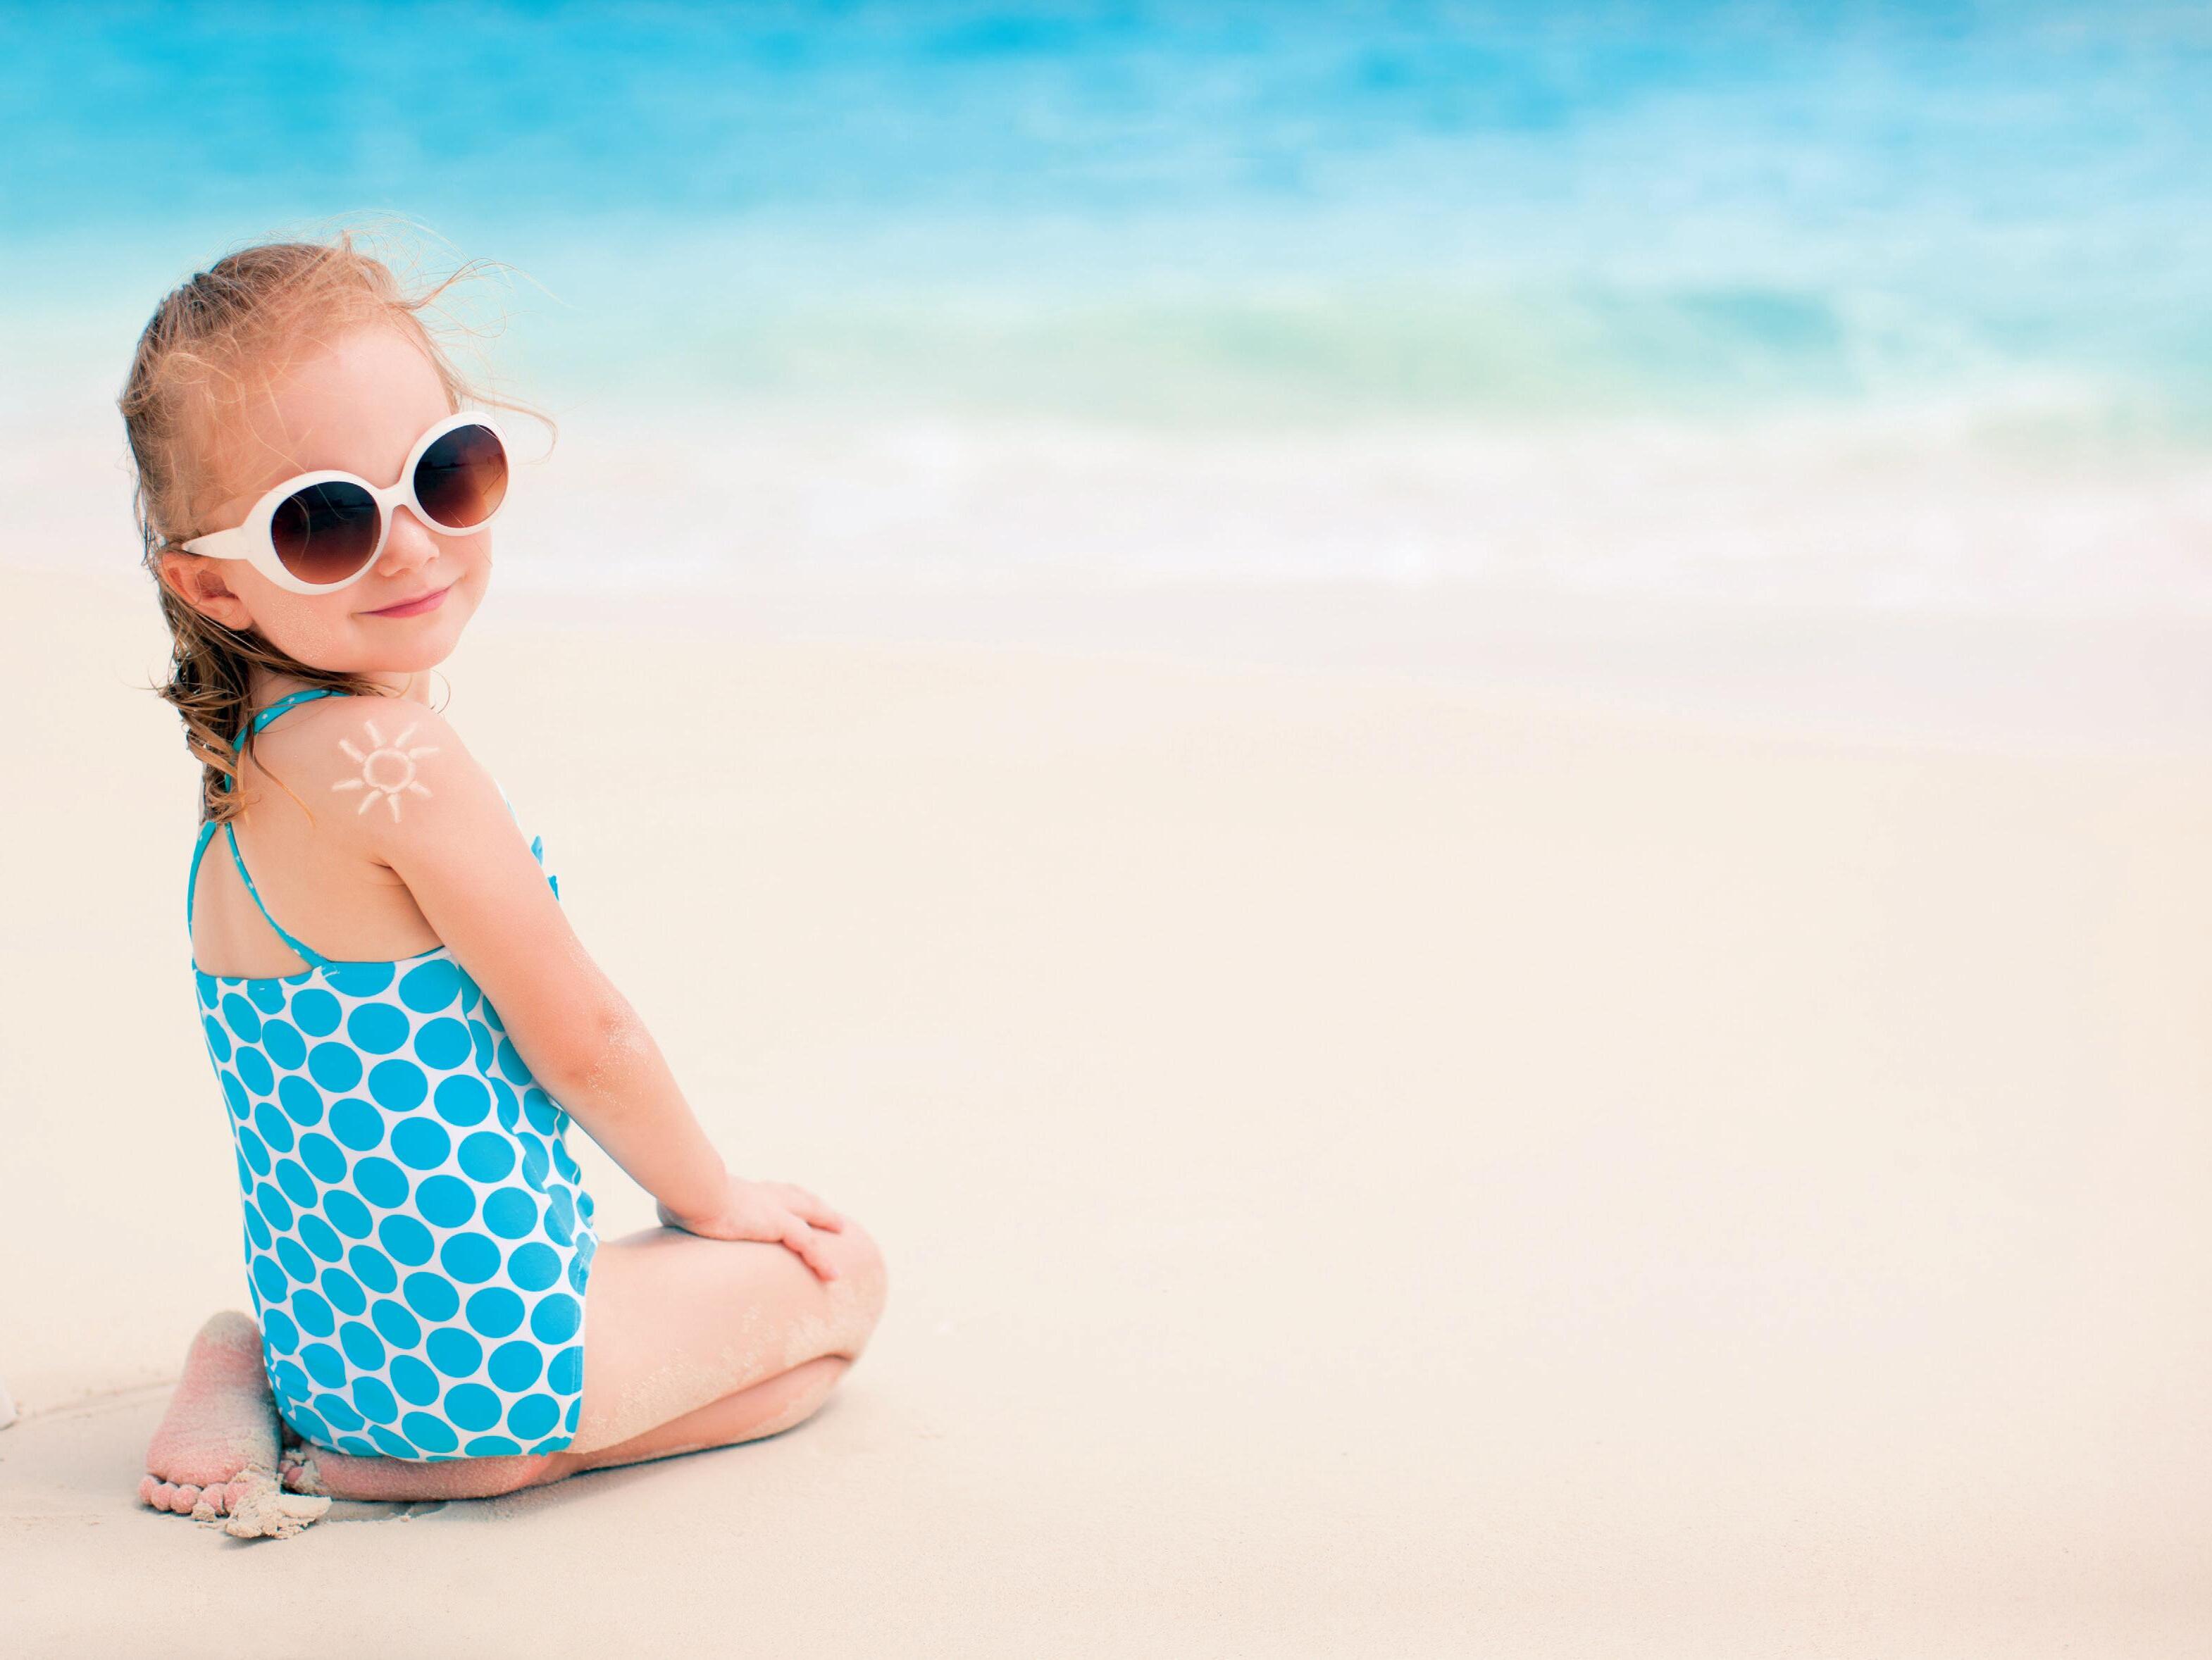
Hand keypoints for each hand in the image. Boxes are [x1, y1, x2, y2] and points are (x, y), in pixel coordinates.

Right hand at [656, 1177, 845, 1281]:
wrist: (693, 1188)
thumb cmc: (680, 1193)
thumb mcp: (681, 1201)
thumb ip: (681, 1210)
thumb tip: (666, 1216)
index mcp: (741, 1190)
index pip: (768, 1191)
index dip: (783, 1196)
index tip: (791, 1200)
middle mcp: (762, 1194)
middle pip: (797, 1196)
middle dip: (815, 1205)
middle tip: (831, 1215)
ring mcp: (773, 1207)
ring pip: (810, 1216)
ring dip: (826, 1221)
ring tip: (841, 1231)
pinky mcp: (778, 1223)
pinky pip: (808, 1243)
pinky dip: (822, 1259)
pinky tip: (833, 1274)